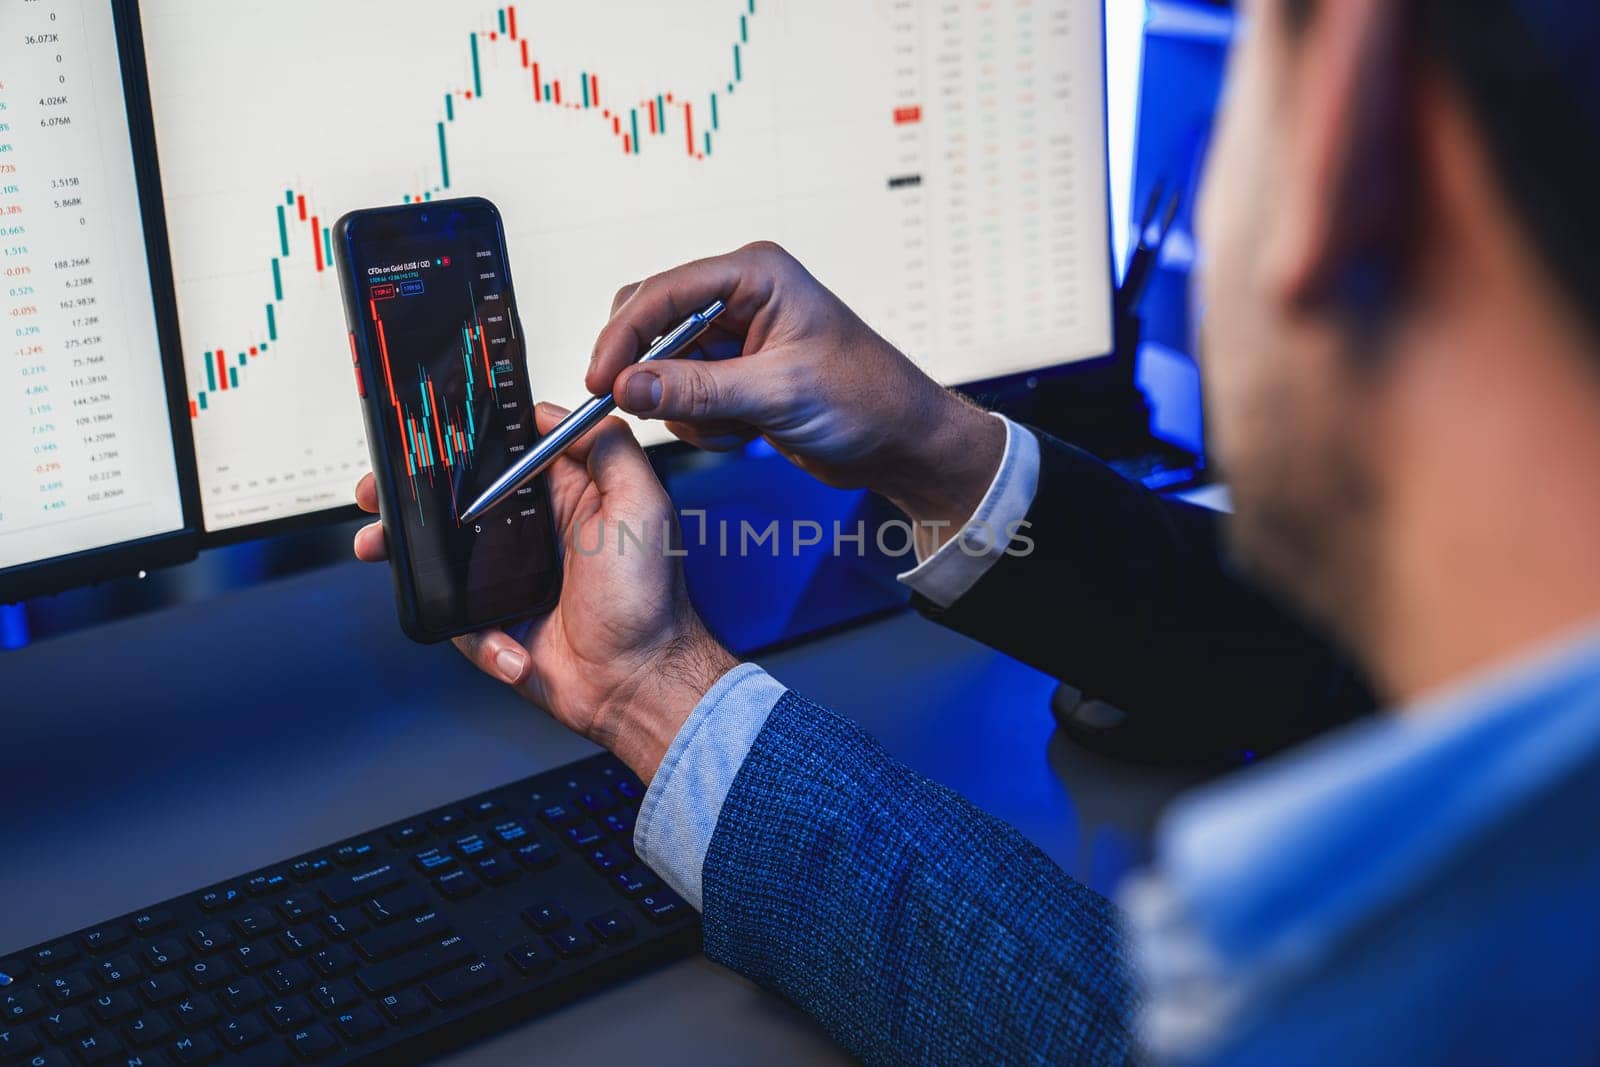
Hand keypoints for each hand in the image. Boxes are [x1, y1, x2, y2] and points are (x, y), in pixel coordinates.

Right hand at [353, 403, 737, 782]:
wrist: (639, 684)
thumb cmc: (650, 602)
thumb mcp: (643, 509)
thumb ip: (609, 450)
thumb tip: (563, 412)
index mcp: (568, 496)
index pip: (505, 454)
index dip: (464, 444)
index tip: (426, 438)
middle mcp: (536, 533)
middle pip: (458, 501)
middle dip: (412, 496)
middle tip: (379, 494)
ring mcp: (513, 578)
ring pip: (444, 558)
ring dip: (409, 555)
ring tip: (380, 548)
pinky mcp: (499, 622)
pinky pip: (461, 620)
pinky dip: (477, 637)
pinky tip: (510, 647)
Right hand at [590, 242, 1005, 548]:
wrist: (900, 441)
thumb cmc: (865, 398)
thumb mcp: (777, 394)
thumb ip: (698, 390)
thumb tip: (628, 386)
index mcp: (755, 274)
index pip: (663, 292)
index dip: (624, 336)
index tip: (601, 381)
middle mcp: (740, 297)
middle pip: (651, 324)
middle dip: (652, 374)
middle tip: (653, 411)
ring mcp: (734, 338)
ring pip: (662, 368)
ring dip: (688, 408)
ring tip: (738, 425)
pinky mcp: (733, 375)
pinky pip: (684, 398)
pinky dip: (703, 424)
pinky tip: (747, 432)